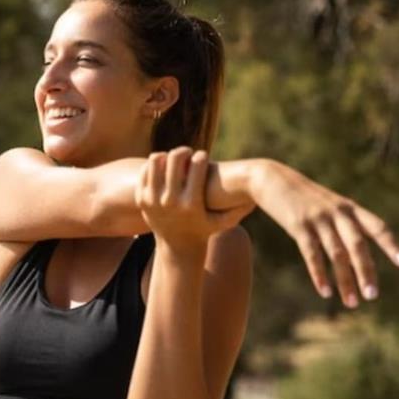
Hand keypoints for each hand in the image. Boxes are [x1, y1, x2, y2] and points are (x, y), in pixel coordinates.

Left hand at [135, 147, 255, 260]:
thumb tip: (256, 196)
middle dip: (183, 151)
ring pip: (156, 160)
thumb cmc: (205, 229)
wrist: (176, 247)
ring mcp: (153, 200)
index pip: (196, 165)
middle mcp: (170, 201)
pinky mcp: (142, 199)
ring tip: (174, 160)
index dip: (201, 156)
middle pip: (174, 158)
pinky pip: (145, 171)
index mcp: (191, 204)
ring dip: (166, 156)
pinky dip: (154, 166)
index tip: (202, 157)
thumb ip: (239, 209)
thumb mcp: (223, 222)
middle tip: (188, 153)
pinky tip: (164, 169)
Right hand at [250, 159, 398, 307]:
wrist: (271, 178)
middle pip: (358, 245)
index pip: (377, 227)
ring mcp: (318, 219)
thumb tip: (357, 251)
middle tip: (372, 296)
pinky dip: (319, 274)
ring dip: (345, 280)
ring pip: (337, 254)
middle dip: (366, 271)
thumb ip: (344, 222)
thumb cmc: (302, 196)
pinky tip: (325, 291)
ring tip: (352, 302)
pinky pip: (312, 254)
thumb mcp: (328, 204)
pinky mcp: (298, 226)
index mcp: (349, 208)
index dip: (391, 245)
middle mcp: (337, 213)